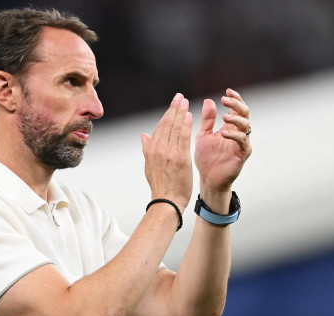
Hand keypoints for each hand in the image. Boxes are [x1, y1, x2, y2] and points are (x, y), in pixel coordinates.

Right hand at [141, 93, 193, 209]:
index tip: (173, 104)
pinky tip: (190, 116)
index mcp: (151, 150)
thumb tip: (143, 135)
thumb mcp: (149, 166)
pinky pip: (183, 138)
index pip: (160, 127)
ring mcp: (169, 153)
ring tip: (185, 102)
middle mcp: (159, 149)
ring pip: (175, 128)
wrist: (166, 201)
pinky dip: (186, 125)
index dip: (167, 114)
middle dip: (174, 108)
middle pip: (167, 124)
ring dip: (181, 113)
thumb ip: (147, 149)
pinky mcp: (180, 158)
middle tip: (180, 97)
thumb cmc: (160, 186)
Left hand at [195, 88, 251, 194]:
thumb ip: (207, 119)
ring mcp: (242, 143)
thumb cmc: (206, 158)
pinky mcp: (243, 154)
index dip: (234, 99)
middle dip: (236, 104)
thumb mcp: (204, 135)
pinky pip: (242, 141)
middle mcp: (238, 133)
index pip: (236, 109)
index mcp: (230, 127)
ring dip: (236, 118)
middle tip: (225, 99)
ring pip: (246, 125)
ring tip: (224, 116)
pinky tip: (224, 133)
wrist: (208, 179)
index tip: (227, 91)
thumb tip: (209, 100)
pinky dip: (234, 135)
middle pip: (244, 113)